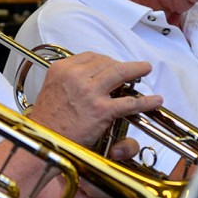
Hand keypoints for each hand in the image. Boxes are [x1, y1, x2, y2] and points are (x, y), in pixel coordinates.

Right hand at [27, 52, 162, 147]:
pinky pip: (129, 102)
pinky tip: (154, 100)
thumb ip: (68, 80)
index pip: (90, 57)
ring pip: (120, 73)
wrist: (43, 141)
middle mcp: (75, 76)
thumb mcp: (51, 89)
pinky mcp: (101, 110)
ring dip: (136, 70)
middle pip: (106, 62)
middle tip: (133, 69)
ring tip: (145, 70)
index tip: (113, 64)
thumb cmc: (47, 121)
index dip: (106, 60)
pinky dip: (145, 101)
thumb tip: (87, 77)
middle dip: (121, 65)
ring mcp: (89, 92)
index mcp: (62, 69)